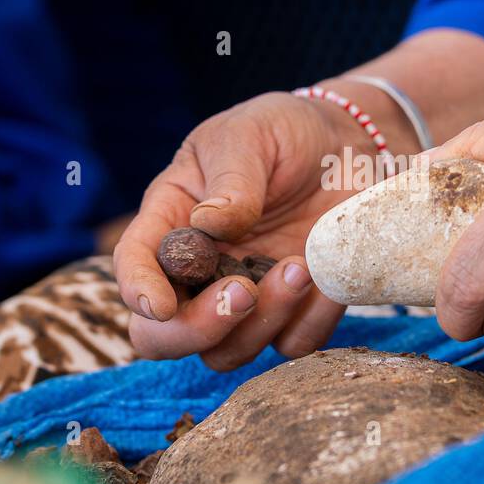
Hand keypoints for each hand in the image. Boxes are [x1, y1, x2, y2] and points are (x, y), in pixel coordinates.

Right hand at [114, 91, 377, 369]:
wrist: (349, 144)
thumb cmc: (284, 132)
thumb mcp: (250, 135)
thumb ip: (231, 179)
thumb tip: (209, 224)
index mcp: (170, 221)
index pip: (135, 265)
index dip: (138, 290)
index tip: (161, 304)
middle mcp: (199, 271)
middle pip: (166, 336)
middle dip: (196, 328)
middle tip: (242, 293)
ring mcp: (246, 297)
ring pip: (229, 351)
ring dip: (261, 322)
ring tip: (299, 266)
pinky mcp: (295, 311)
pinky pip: (294, 343)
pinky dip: (311, 321)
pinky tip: (327, 278)